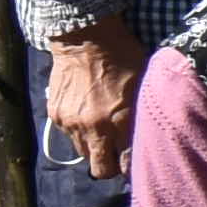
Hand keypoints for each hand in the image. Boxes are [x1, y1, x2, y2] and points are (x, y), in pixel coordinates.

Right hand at [38, 16, 146, 180]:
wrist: (86, 37)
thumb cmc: (124, 56)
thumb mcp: (146, 85)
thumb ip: (144, 115)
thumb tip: (150, 138)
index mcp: (121, 120)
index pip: (127, 163)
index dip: (133, 166)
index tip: (138, 162)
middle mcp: (95, 127)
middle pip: (101, 169)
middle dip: (111, 166)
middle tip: (119, 156)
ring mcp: (72, 123)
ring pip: (84, 154)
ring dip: (95, 149)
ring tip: (104, 133)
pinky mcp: (56, 116)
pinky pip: (70, 137)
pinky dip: (80, 132)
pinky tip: (89, 116)